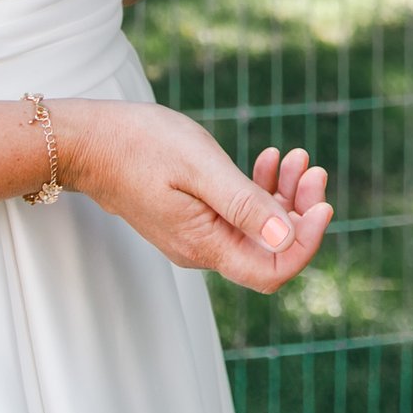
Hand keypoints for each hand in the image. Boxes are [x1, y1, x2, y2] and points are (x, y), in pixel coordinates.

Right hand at [54, 99, 333, 293]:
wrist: (89, 142)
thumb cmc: (140, 145)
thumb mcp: (200, 168)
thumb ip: (243, 205)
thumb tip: (288, 238)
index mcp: (206, 245)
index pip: (272, 271)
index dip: (306, 243)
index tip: (323, 201)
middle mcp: (203, 249)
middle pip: (270, 250)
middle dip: (301, 211)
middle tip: (312, 168)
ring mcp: (197, 235)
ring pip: (257, 229)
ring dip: (284, 195)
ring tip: (295, 157)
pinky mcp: (193, 217)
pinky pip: (238, 215)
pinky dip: (260, 190)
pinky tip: (268, 161)